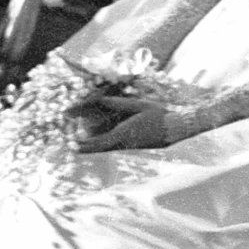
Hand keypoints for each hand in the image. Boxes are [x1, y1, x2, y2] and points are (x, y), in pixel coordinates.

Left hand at [70, 85, 191, 150]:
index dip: (85, 145)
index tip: (73, 146)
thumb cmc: (159, 114)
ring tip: (80, 144)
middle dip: (86, 147)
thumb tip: (102, 100)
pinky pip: (115, 146)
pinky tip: (99, 142)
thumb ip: (120, 104)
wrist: (176, 129)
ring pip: (107, 148)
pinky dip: (104, 144)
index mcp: (125, 134)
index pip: (100, 142)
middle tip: (72, 146)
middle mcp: (126, 143)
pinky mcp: (133, 146)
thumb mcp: (139, 105)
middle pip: (101, 148)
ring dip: (94, 146)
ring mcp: (130, 146)